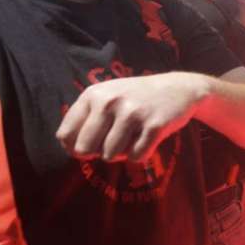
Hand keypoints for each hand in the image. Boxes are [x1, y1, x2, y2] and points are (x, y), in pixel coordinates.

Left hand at [57, 72, 208, 162]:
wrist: (179, 88)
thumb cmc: (136, 97)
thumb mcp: (107, 96)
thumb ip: (85, 118)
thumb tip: (70, 150)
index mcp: (93, 94)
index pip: (65, 135)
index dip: (75, 148)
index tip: (90, 146)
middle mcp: (110, 102)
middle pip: (85, 150)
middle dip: (98, 153)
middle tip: (112, 143)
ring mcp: (133, 113)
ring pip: (110, 155)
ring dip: (121, 153)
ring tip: (132, 138)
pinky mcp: (154, 125)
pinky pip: (136, 157)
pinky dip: (141, 154)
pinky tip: (147, 139)